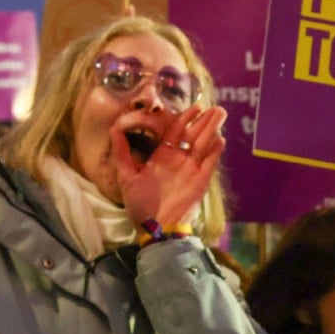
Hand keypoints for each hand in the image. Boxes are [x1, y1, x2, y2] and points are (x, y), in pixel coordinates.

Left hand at [112, 104, 225, 227]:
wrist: (154, 227)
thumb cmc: (139, 203)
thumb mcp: (126, 174)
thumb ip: (122, 150)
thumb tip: (114, 127)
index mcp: (163, 156)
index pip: (176, 131)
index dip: (185, 118)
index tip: (194, 106)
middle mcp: (179, 160)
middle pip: (194, 135)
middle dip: (204, 120)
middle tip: (215, 107)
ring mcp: (191, 170)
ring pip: (204, 144)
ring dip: (212, 129)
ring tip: (220, 114)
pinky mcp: (200, 181)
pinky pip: (210, 163)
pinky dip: (215, 152)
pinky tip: (220, 138)